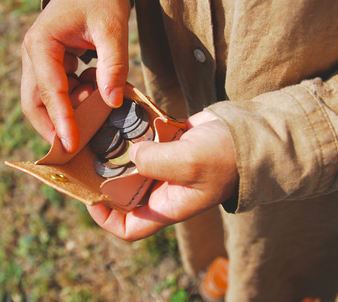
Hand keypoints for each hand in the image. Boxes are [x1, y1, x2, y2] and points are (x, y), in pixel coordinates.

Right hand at [21, 0, 130, 152]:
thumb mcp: (111, 27)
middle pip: (34, 103)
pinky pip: (56, 91)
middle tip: (73, 150)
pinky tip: (95, 93)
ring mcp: (38, 60)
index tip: (71, 146)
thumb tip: (112, 102)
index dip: (61, 121)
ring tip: (96, 109)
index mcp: (41, 44)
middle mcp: (32, 54)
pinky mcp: (49, 63)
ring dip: (66, 113)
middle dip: (52, 128)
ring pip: (43, 100)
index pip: (50, 92)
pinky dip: (73, 101)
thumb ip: (112, 64)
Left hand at [87, 110, 238, 240]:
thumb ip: (156, 161)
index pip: (130, 228)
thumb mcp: (190, 163)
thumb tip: (131, 152)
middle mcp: (162, 188)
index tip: (91, 199)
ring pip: (129, 161)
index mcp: (167, 205)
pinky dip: (134, 126)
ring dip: (116, 145)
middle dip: (104, 174)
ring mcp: (164, 165)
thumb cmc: (226, 158)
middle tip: (87, 152)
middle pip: (122, 190)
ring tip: (100, 126)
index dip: (107, 219)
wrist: (250, 135)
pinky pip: (143, 138)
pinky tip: (123, 110)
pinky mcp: (168, 143)